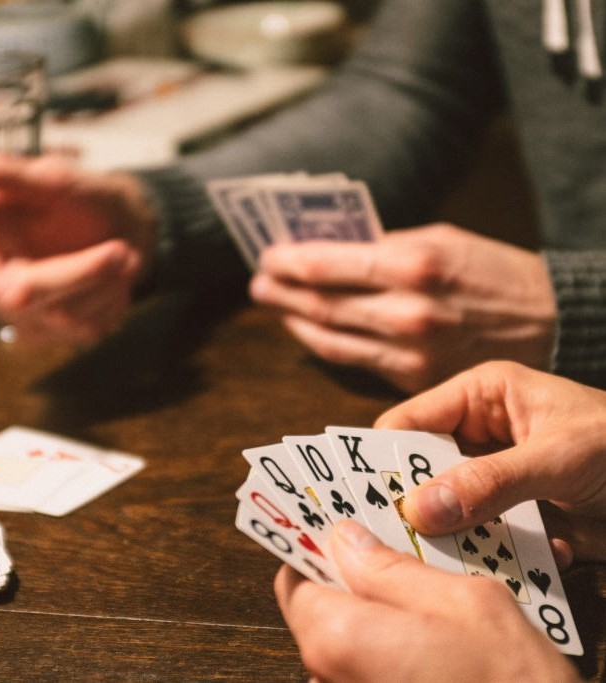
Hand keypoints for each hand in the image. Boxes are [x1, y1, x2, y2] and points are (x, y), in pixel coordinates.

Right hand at [0, 149, 154, 343]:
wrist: (126, 228)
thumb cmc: (88, 197)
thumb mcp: (56, 182)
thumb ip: (8, 177)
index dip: (3, 284)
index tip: (29, 291)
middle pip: (27, 301)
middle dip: (83, 274)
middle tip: (125, 252)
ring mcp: (23, 313)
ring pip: (63, 321)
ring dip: (105, 287)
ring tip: (124, 255)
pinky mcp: (55, 331)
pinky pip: (85, 329)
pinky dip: (111, 304)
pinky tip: (117, 279)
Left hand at [250, 224, 555, 392]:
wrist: (548, 324)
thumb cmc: (494, 272)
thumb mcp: (443, 239)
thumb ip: (386, 246)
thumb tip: (334, 252)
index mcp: (413, 267)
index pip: (328, 265)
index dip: (289, 260)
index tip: (267, 255)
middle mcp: (406, 313)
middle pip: (322, 303)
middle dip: (282, 291)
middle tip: (260, 282)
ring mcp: (408, 351)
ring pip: (330, 337)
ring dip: (294, 319)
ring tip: (275, 304)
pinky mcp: (411, 376)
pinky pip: (353, 360)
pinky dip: (323, 344)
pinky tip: (308, 329)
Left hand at [275, 520, 577, 682]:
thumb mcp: (463, 601)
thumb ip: (392, 568)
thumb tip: (346, 539)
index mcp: (340, 638)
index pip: (294, 578)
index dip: (312, 547)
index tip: (329, 524)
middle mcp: (329, 675)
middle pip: (316, 605)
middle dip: (342, 571)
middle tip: (377, 543)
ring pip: (341, 634)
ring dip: (365, 603)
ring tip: (406, 580)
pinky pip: (361, 661)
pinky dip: (380, 635)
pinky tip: (418, 622)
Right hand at [374, 360, 605, 567]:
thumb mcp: (559, 456)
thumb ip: (490, 481)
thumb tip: (420, 510)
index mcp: (481, 396)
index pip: (410, 423)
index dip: (385, 456)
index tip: (367, 499)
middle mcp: (479, 434)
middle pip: (424, 470)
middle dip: (420, 504)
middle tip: (408, 539)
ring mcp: (497, 477)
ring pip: (452, 510)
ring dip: (465, 536)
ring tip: (480, 554)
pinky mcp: (517, 513)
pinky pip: (487, 535)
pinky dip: (506, 552)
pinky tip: (550, 551)